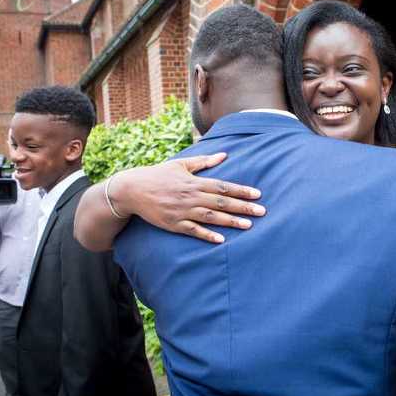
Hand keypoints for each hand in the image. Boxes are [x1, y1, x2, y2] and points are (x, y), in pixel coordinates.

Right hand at [112, 153, 265, 243]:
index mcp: (194, 181)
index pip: (223, 186)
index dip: (241, 190)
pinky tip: (221, 240)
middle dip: (243, 207)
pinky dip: (207, 235)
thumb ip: (204, 161)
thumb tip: (224, 155)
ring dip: (231, 221)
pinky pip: (193, 231)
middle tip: (262, 212)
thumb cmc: (158, 175)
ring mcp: (183, 211)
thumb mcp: (181, 164)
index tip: (258, 195)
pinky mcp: (174, 224)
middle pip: (222, 202)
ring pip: (211, 217)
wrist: (132, 189)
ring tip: (248, 225)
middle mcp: (191, 196)